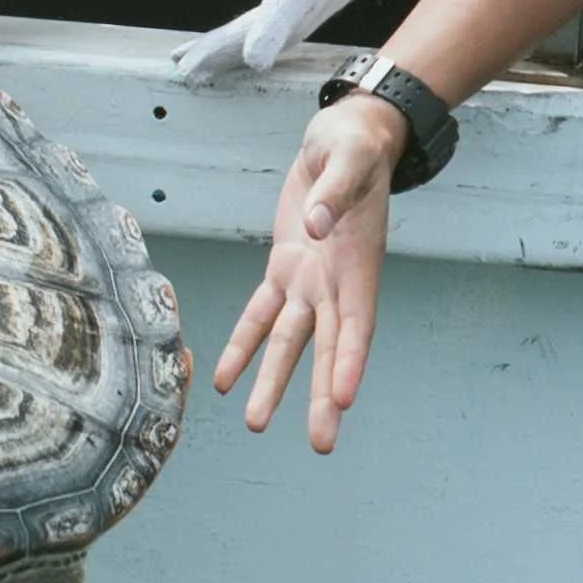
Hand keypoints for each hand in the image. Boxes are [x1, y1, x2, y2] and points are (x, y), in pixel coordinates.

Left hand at [156, 0, 389, 81]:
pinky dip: (259, 34)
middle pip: (285, 19)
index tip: (254, 59)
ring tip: (192, 61)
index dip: (275, 21)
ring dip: (241, 47)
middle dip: (235, 46)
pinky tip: (220, 44)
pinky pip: (295, 22)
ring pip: (290, 30)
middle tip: (187, 65)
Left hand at [210, 94, 401, 452]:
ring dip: (274, 382)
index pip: (356, 323)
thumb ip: (335, 193)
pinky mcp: (283, 267)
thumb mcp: (349, 159)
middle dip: (321, 397)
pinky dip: (243, 344)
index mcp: (358, 264)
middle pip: (326, 348)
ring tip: (256, 422)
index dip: (349, 361)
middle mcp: (336, 284)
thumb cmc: (355, 149)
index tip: (343, 397)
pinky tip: (224, 377)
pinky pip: (260, 312)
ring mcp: (309, 280)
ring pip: (289, 341)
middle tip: (321, 443)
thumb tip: (315, 225)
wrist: (344, 139)